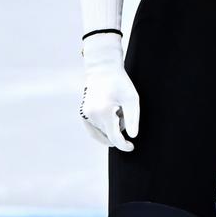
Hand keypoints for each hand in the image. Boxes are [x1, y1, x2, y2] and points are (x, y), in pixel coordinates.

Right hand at [79, 33, 139, 151]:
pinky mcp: (83, 114)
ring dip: (111, 126)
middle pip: (108, 135)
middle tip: (123, 112)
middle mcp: (91, 116)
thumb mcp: (131, 99)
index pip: (114, 137)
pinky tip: (110, 116)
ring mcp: (85, 115)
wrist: (103, 69)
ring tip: (115, 109)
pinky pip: (94, 130)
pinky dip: (103, 128)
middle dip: (118, 129)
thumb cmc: (119, 82)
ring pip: (102, 132)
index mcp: (103, 112)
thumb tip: (132, 136)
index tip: (131, 147)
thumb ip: (133, 119)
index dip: (123, 145)